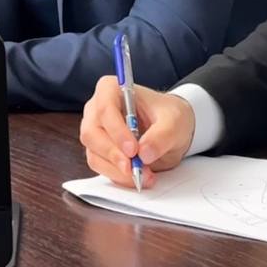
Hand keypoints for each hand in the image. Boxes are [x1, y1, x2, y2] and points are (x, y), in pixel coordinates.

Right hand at [79, 75, 196, 187]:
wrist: (170, 128)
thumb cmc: (168, 115)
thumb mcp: (174, 121)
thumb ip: (162, 135)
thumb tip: (144, 153)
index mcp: (110, 89)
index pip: (104, 108)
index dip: (116, 131)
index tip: (133, 149)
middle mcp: (96, 109)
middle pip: (92, 133)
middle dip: (113, 154)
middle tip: (134, 168)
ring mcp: (95, 131)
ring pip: (94, 153)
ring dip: (117, 170)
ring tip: (144, 175)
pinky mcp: (98, 151)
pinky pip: (101, 167)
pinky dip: (119, 176)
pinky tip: (138, 177)